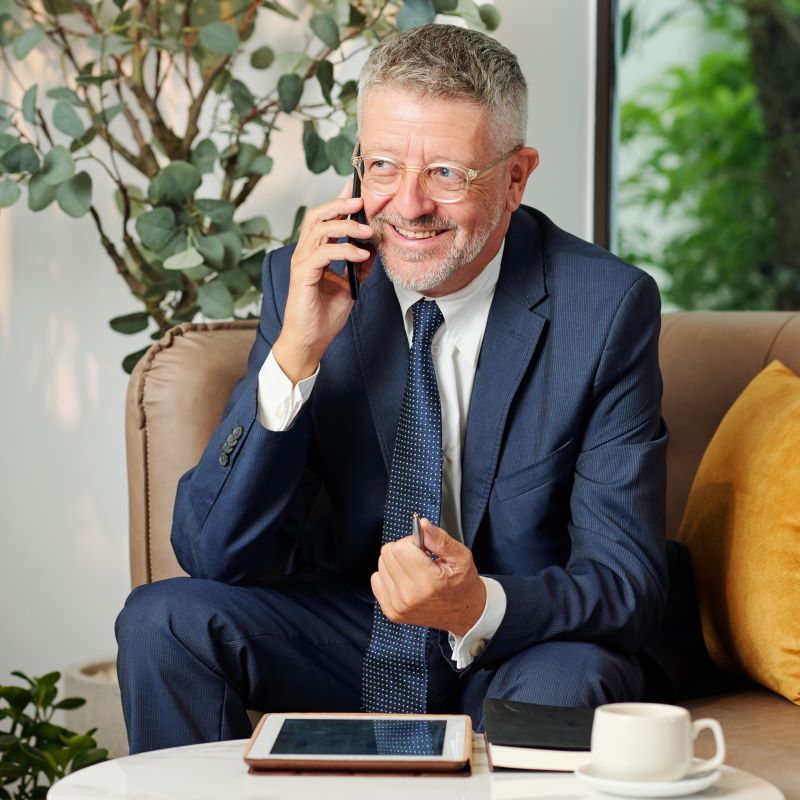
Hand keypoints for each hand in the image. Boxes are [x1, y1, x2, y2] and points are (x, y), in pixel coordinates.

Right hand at [271, 184, 373, 383]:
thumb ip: (359, 266)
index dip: (339, 202)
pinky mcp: (302, 276)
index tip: (357, 190)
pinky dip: (345, 251)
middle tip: (361, 201)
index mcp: (314, 253)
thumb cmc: (324, 316)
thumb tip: (374, 248)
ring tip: (368, 232)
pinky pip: (324, 254)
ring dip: (346, 227)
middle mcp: (304, 254)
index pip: (324, 219)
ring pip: (320, 230)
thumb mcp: (350, 286)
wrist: (310, 341)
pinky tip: (361, 255)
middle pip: (318, 216)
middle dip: (339, 205)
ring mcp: (301, 263)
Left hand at [371, 518, 486, 635]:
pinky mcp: (391, 611)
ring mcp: (398, 605)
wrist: (463, 614)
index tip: (425, 549)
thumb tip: (422, 524)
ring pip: (381, 564)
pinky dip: (389, 575)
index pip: (400, 547)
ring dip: (397, 563)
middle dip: (404, 550)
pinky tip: (406, 580)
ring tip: (416, 571)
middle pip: (387, 554)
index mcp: (428, 582)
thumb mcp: (461, 557)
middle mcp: (409, 595)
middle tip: (421, 559)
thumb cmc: (462, 586)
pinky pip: (376, 580)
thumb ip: (440, 539)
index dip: (413, 542)